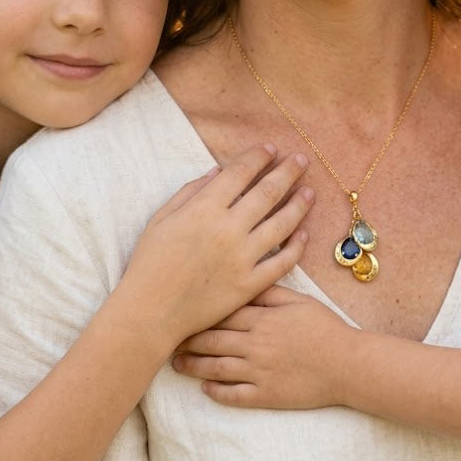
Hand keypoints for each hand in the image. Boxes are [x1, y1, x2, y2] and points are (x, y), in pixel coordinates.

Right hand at [124, 145, 313, 346]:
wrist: (150, 312)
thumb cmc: (150, 263)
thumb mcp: (161, 218)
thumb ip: (190, 191)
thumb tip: (217, 171)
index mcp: (204, 208)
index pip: (240, 173)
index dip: (258, 157)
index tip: (270, 149)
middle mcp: (228, 229)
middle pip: (267, 192)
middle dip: (287, 172)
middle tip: (301, 160)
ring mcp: (242, 257)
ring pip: (281, 223)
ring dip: (299, 204)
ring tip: (310, 192)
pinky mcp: (250, 284)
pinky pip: (282, 262)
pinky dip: (296, 246)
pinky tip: (303, 233)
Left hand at [172, 284, 351, 408]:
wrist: (347, 364)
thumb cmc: (325, 328)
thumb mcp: (299, 301)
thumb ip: (270, 290)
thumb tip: (246, 279)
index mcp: (262, 318)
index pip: (222, 313)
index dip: (199, 312)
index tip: (181, 309)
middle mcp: (255, 344)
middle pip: (212, 340)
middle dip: (188, 339)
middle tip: (168, 337)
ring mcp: (259, 371)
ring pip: (217, 368)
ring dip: (193, 366)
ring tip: (176, 364)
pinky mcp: (266, 395)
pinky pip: (234, 395)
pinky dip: (216, 392)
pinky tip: (204, 388)